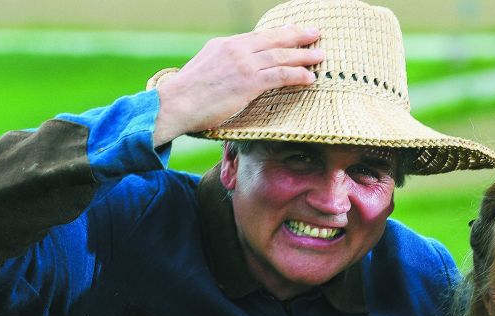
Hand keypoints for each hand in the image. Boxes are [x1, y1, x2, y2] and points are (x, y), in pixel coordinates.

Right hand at [151, 25, 324, 145]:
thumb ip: (223, 67)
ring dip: (303, 56)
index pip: (257, 37)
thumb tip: (234, 75)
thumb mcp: (205, 70)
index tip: (292, 32)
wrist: (175, 104)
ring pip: (280, 56)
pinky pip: (279, 75)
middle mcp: (235, 49)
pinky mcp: (248, 82)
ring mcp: (243, 64)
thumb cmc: (187, 95)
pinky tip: (309, 77)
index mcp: (224, 45)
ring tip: (319, 56)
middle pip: (273, 39)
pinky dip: (297, 75)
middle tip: (315, 34)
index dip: (278, 34)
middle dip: (296, 35)